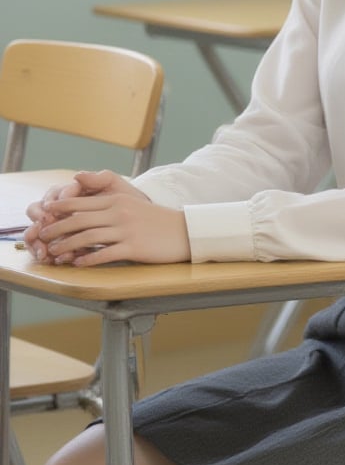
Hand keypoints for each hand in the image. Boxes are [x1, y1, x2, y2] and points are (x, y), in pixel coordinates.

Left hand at [27, 170, 191, 265]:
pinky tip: (77, 264)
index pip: (81, 203)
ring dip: (67, 246)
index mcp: (117, 200)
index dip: (60, 209)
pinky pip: (105, 254)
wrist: (184, 231)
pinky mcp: (133, 247)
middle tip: (42, 236)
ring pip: (88, 238)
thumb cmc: (156, 220)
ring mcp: (126, 230)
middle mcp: (119, 212)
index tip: (44, 215)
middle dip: (57, 228)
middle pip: (80, 220)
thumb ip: (110, 204)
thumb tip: (85, 211)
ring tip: (54, 253)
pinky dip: (88, 260)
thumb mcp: (133, 204)